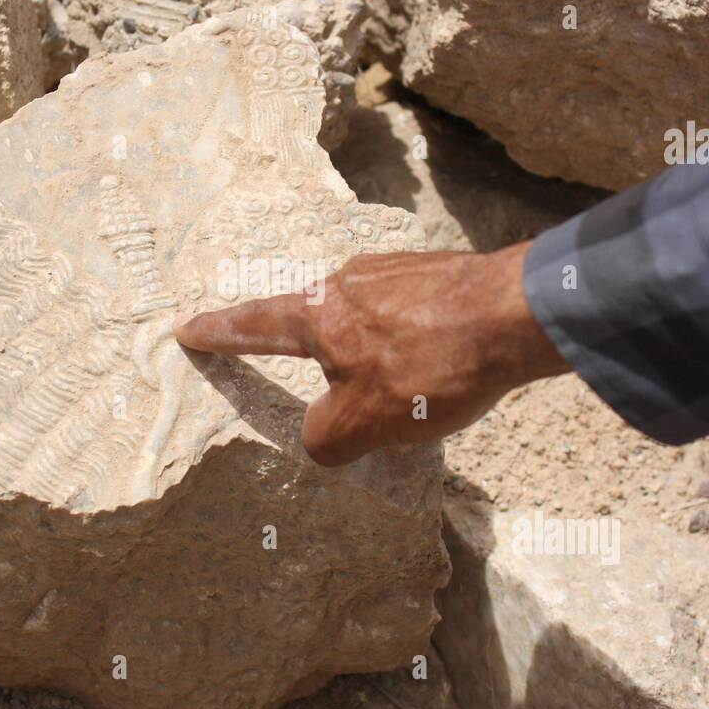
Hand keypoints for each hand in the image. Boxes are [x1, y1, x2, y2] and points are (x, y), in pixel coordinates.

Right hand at [172, 241, 570, 465]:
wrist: (519, 315)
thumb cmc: (432, 367)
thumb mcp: (364, 425)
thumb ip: (326, 438)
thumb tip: (323, 436)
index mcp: (318, 314)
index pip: (255, 326)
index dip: (220, 333)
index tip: (189, 327)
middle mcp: (349, 281)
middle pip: (319, 324)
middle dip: (324, 358)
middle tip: (341, 389)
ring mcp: (397, 271)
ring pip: (370, 323)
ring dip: (378, 359)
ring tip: (416, 396)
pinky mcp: (441, 273)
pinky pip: (412, 316)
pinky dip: (416, 346)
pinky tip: (446, 371)